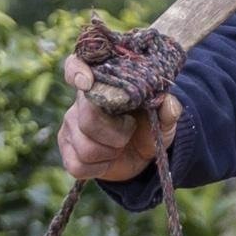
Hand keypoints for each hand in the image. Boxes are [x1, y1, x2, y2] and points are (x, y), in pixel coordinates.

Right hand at [57, 52, 174, 183]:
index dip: (76, 71)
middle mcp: (80, 104)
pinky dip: (99, 168)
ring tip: (119, 147)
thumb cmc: (148, 126)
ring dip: (110, 153)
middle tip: (128, 131)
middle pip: (88, 119)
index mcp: (101, 85)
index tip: (87, 82)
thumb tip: (167, 102)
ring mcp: (70, 128)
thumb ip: (168, 108)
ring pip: (85, 147)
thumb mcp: (163, 117)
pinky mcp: (67, 152)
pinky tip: (107, 161)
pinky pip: (78, 166)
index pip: (75, 67)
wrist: (142, 155)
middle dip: (116, 133)